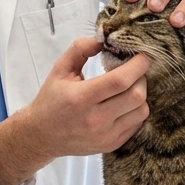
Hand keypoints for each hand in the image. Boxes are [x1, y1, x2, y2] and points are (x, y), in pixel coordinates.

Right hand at [0, 36, 148, 184]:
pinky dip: (135, 110)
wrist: (42, 135)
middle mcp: (95, 119)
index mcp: (80, 98)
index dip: (137, 65)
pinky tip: (123, 103)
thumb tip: (104, 40)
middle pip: (136, 96)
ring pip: (141, 111)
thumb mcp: (59, 69)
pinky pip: (137, 124)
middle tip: (133, 71)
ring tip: (127, 88)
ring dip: (140, 95)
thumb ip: (80, 49)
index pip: (120, 80)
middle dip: (140, 78)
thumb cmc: (51, 100)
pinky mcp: (111, 144)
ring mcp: (105, 135)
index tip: (142, 56)